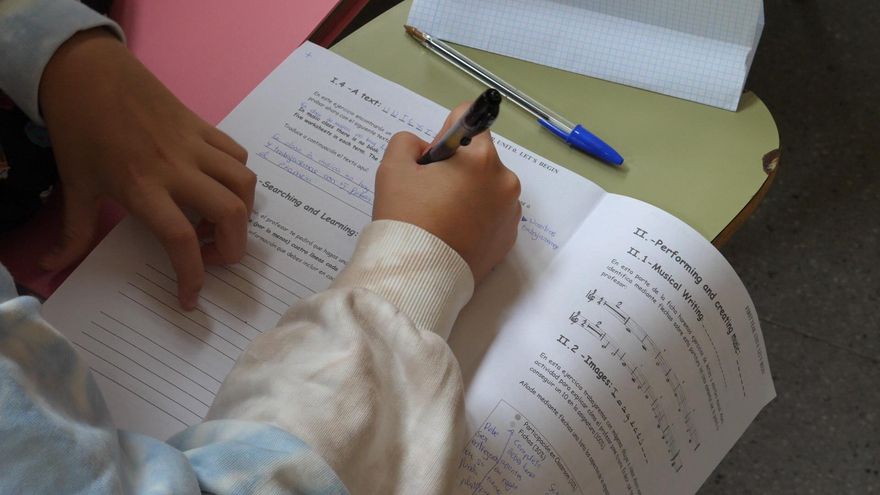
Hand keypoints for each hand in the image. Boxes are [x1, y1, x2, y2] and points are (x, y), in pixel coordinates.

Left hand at [38, 29, 255, 309]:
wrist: (88, 72)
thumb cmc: (79, 130)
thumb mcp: (73, 184)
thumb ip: (71, 231)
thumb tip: (48, 267)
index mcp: (141, 187)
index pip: (180, 240)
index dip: (192, 276)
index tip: (191, 297)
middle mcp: (176, 167)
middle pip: (230, 213)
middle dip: (233, 246)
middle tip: (213, 256)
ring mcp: (194, 144)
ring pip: (244, 184)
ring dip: (241, 211)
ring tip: (217, 220)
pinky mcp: (203, 126)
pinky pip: (237, 156)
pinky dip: (238, 178)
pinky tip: (217, 186)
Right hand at [373, 103, 520, 282]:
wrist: (418, 276)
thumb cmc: (406, 217)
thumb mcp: (392, 168)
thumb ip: (407, 142)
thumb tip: (425, 148)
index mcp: (481, 158)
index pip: (468, 122)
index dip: (444, 137)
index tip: (430, 161)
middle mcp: (505, 181)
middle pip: (479, 158)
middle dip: (457, 169)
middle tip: (429, 195)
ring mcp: (510, 212)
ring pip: (487, 188)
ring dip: (469, 194)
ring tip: (441, 219)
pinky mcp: (509, 239)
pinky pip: (493, 216)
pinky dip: (477, 219)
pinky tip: (454, 234)